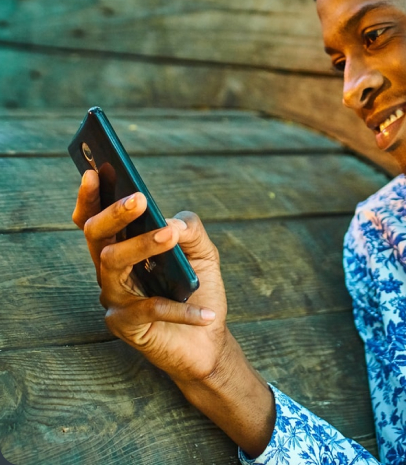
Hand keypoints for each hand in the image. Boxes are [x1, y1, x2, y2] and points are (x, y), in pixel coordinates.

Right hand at [72, 169, 228, 382]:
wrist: (207, 340)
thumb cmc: (198, 289)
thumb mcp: (202, 252)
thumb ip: (190, 228)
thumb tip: (170, 222)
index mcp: (124, 247)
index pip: (96, 219)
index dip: (91, 197)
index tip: (95, 172)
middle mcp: (112, 270)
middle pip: (96, 236)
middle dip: (115, 213)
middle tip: (139, 198)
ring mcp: (115, 298)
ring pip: (112, 264)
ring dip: (141, 246)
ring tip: (170, 235)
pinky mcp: (125, 327)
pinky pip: (148, 310)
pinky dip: (180, 308)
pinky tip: (205, 310)